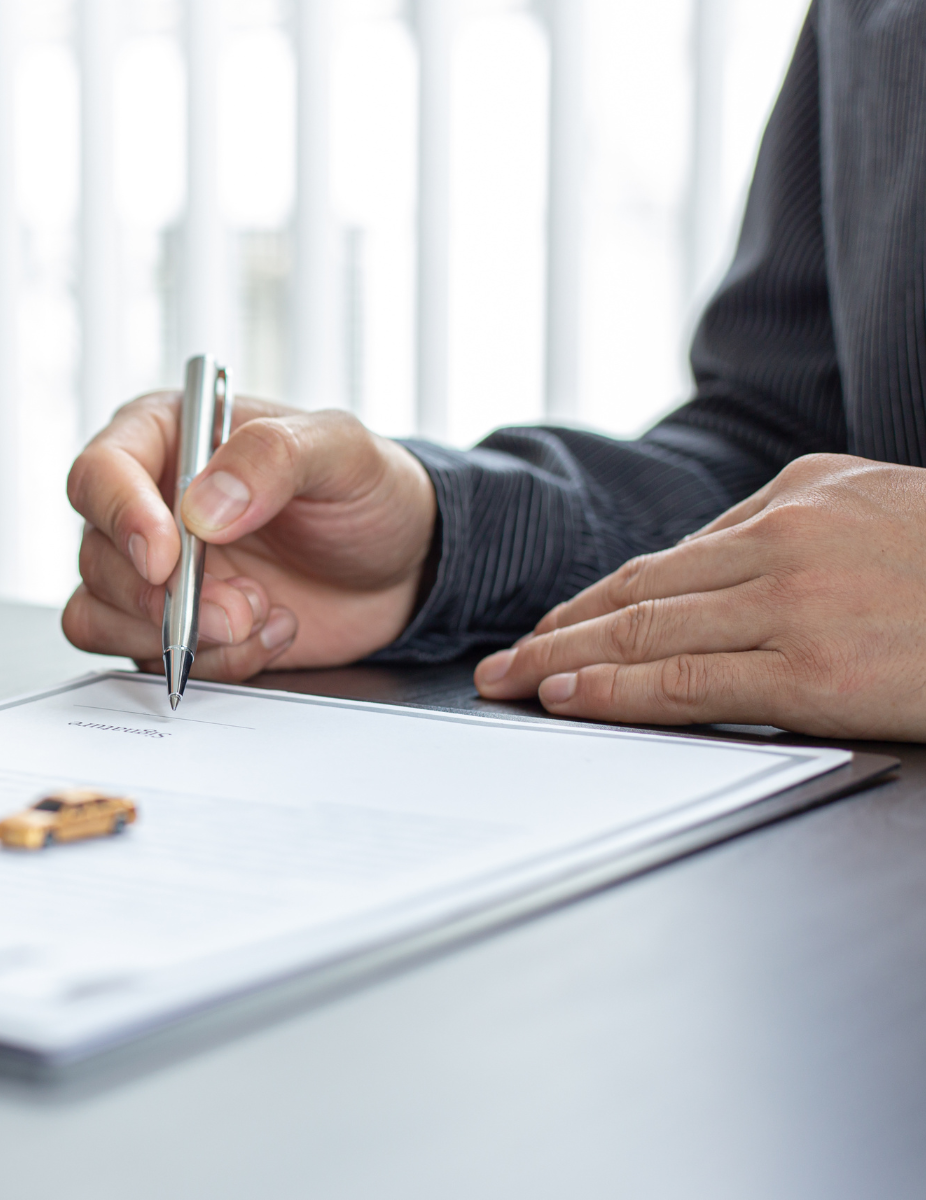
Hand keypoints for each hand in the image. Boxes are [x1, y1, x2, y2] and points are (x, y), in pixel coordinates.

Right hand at [62, 393, 436, 676]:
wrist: (400, 568)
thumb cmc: (366, 492)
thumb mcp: (341, 451)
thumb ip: (273, 457)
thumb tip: (202, 506)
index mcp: (167, 437)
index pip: (99, 473)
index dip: (120, 518)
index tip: (167, 558)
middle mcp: (145, 504)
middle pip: (97, 556)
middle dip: (167, 597)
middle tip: (242, 606)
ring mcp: (152, 571)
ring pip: (102, 614)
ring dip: (181, 634)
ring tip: (261, 614)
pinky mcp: (167, 626)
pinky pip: (142, 659)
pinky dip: (209, 662)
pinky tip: (268, 634)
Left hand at [473, 454, 925, 737]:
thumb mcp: (887, 505)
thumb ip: (797, 525)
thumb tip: (709, 563)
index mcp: (801, 495)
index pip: (669, 557)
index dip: (596, 599)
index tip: (550, 627)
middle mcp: (784, 541)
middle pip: (639, 592)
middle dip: (558, 631)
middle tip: (501, 663)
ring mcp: (794, 605)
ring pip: (647, 633)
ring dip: (566, 662)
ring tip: (514, 685)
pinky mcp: (814, 670)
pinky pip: (689, 683)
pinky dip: (617, 691)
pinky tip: (571, 699)